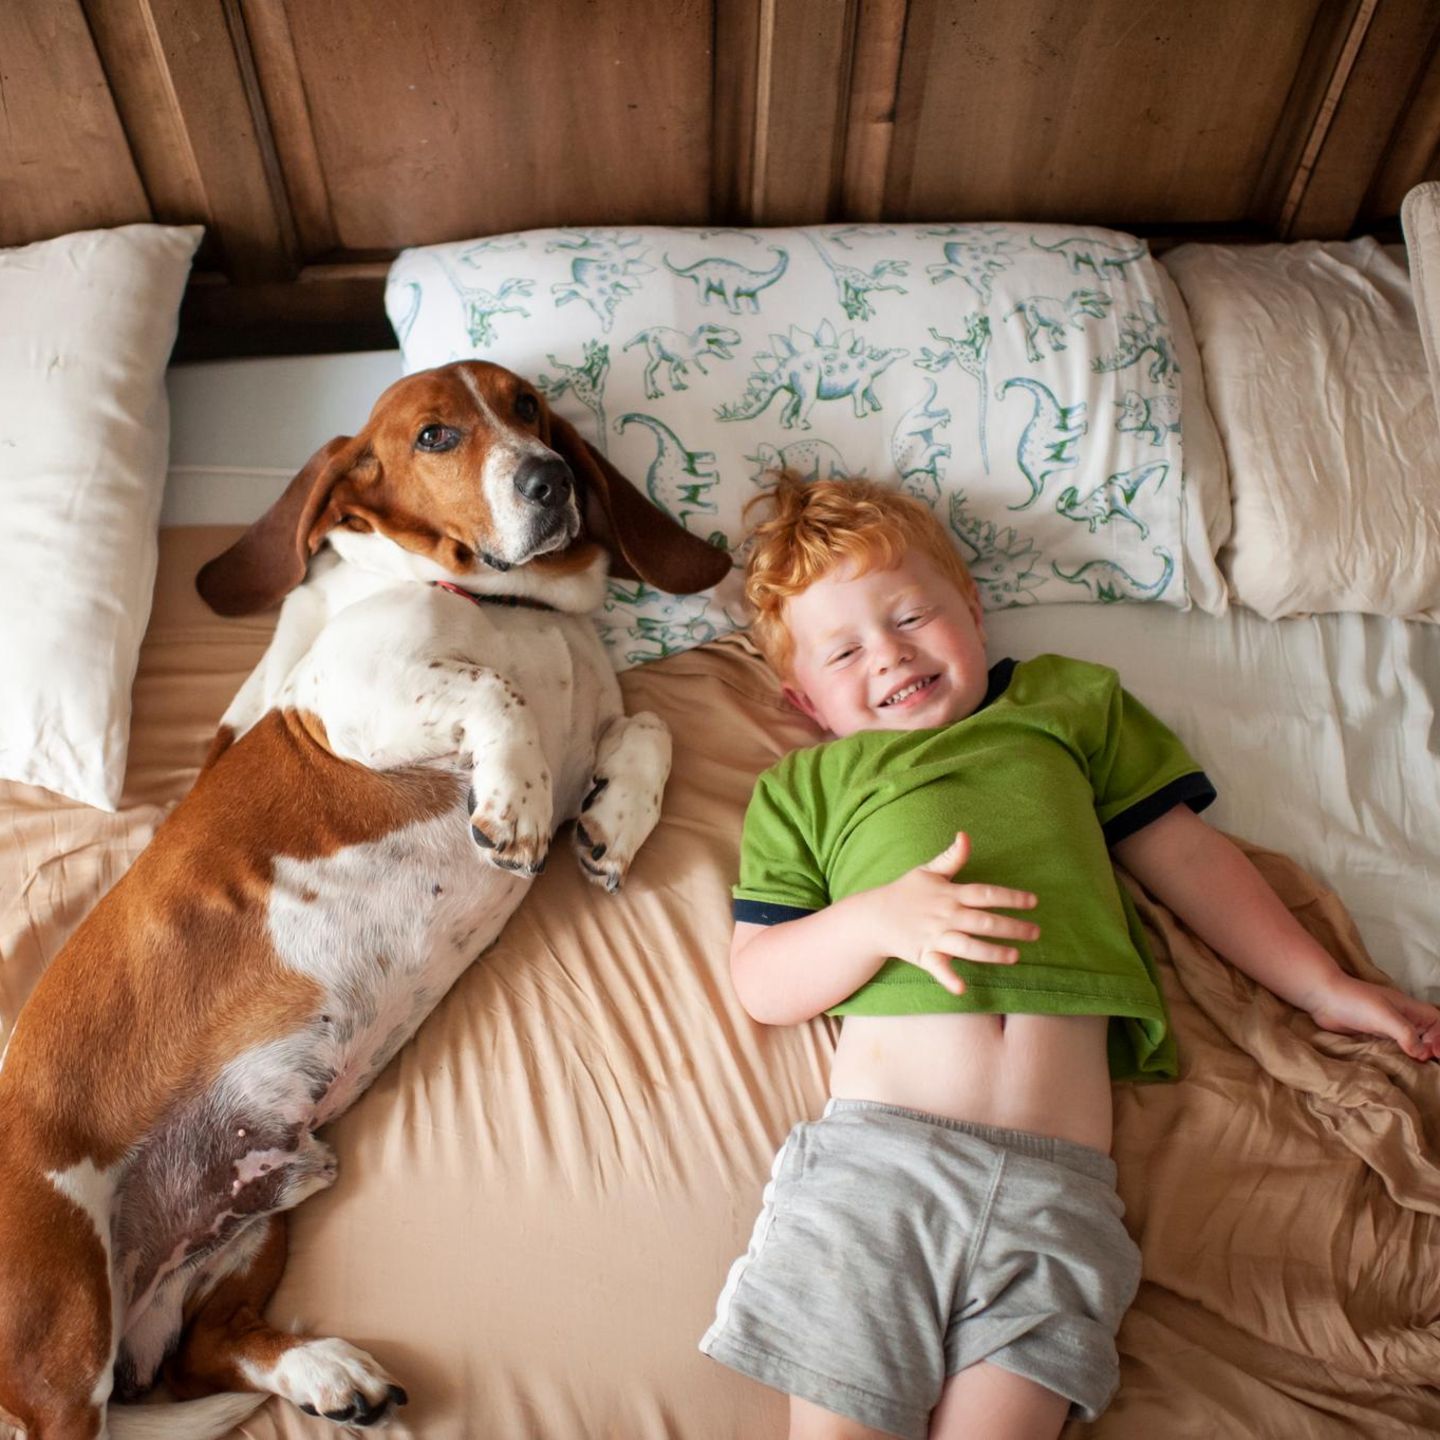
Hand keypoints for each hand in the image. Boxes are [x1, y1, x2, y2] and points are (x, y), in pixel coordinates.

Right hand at [864, 832, 1039, 996]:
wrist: (874, 916)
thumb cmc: (905, 892)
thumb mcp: (928, 871)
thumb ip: (952, 857)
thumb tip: (965, 835)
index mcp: (950, 894)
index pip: (985, 894)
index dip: (1010, 897)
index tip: (1033, 902)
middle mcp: (946, 915)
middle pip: (983, 921)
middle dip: (1011, 927)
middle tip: (1036, 933)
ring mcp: (935, 936)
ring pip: (967, 945)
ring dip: (991, 952)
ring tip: (1015, 956)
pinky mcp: (924, 955)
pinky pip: (937, 968)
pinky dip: (948, 978)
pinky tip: (962, 988)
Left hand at [1304, 974, 1439, 1061]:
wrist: (1323, 998)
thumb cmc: (1355, 1001)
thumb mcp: (1384, 1016)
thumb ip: (1406, 1034)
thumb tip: (1421, 1054)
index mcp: (1411, 1009)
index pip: (1438, 1024)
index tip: (1435, 1054)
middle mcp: (1404, 1019)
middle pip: (1430, 1036)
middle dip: (1434, 1049)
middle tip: (1428, 1064)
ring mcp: (1390, 1028)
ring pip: (1414, 1044)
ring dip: (1419, 1056)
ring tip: (1420, 1070)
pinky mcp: (1376, 1037)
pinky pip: (1396, 1049)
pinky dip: (1403, 1058)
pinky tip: (1402, 1068)